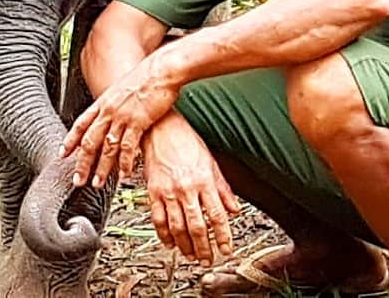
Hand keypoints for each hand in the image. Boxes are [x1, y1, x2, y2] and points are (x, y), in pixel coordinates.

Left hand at [61, 50, 181, 187]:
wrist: (162, 69)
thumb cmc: (149, 75)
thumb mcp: (124, 86)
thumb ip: (116, 101)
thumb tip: (113, 110)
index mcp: (104, 101)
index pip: (80, 124)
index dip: (70, 141)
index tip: (63, 154)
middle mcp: (109, 110)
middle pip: (89, 141)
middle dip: (82, 163)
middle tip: (78, 180)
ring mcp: (122, 117)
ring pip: (106, 148)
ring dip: (101, 168)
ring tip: (98, 183)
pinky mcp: (138, 122)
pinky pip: (128, 147)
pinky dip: (125, 163)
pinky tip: (124, 173)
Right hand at [143, 113, 240, 266]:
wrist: (162, 130)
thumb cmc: (188, 142)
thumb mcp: (212, 162)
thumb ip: (223, 188)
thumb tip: (234, 208)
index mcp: (204, 180)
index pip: (217, 215)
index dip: (223, 235)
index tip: (227, 248)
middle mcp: (187, 188)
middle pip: (197, 226)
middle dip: (204, 247)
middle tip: (208, 258)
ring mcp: (169, 192)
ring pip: (177, 227)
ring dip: (185, 245)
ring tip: (191, 255)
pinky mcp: (153, 192)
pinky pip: (158, 219)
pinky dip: (164, 234)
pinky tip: (171, 242)